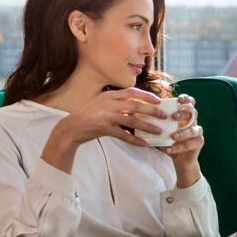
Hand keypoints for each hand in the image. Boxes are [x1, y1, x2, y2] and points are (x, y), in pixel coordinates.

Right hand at [42, 88, 166, 172]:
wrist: (71, 128)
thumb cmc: (89, 116)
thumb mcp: (103, 105)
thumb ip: (119, 105)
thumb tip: (138, 109)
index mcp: (109, 95)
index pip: (132, 92)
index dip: (147, 96)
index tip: (159, 101)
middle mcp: (108, 103)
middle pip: (136, 105)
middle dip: (152, 111)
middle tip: (165, 116)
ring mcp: (105, 115)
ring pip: (132, 120)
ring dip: (147, 126)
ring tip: (158, 131)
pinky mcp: (102, 128)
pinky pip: (123, 135)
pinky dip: (134, 140)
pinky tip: (144, 144)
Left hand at [162, 94, 204, 187]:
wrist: (179, 158)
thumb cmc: (169, 140)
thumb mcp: (162, 129)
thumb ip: (155, 120)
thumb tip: (138, 112)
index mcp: (184, 114)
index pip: (189, 102)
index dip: (186, 99)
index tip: (178, 100)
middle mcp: (193, 121)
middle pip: (193, 113)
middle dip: (183, 114)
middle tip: (173, 117)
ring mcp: (197, 132)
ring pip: (193, 129)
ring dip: (183, 132)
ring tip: (172, 136)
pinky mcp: (199, 143)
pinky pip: (191, 143)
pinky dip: (179, 147)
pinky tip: (168, 149)